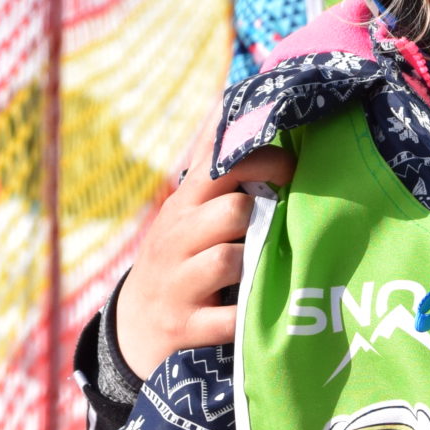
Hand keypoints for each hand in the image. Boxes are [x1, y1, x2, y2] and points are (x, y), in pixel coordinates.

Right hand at [116, 123, 293, 377]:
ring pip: (229, 261)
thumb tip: (232, 100)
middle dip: (262, 220)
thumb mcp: (186, 212)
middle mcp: (176, 240)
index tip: (295, 169)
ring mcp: (179, 285)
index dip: (264, 161)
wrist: (133, 329)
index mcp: (183, 206)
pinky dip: (249, 318)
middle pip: (233, 213)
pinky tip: (261, 316)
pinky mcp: (186, 327)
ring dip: (257, 267)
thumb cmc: (178, 258)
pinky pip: (230, 319)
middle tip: (279, 230)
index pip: (220, 165)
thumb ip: (216, 169)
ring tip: (266, 272)